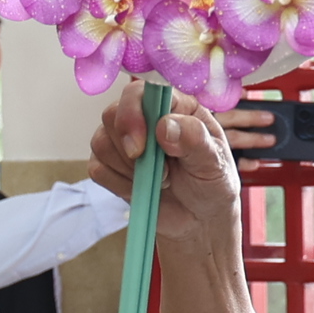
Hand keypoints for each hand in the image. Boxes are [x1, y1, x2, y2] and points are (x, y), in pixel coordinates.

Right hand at [88, 92, 255, 253]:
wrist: (200, 220)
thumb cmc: (213, 184)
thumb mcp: (216, 162)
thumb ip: (195, 140)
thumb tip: (164, 125)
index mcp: (173, 105)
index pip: (138, 92)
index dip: (132, 114)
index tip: (140, 148)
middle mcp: (145, 116)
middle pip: (112, 114)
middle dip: (129, 146)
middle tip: (162, 172)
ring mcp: (124, 140)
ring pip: (100, 142)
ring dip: (129, 169)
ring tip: (161, 179)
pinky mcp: (111, 165)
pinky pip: (97, 168)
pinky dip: (119, 184)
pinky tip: (143, 188)